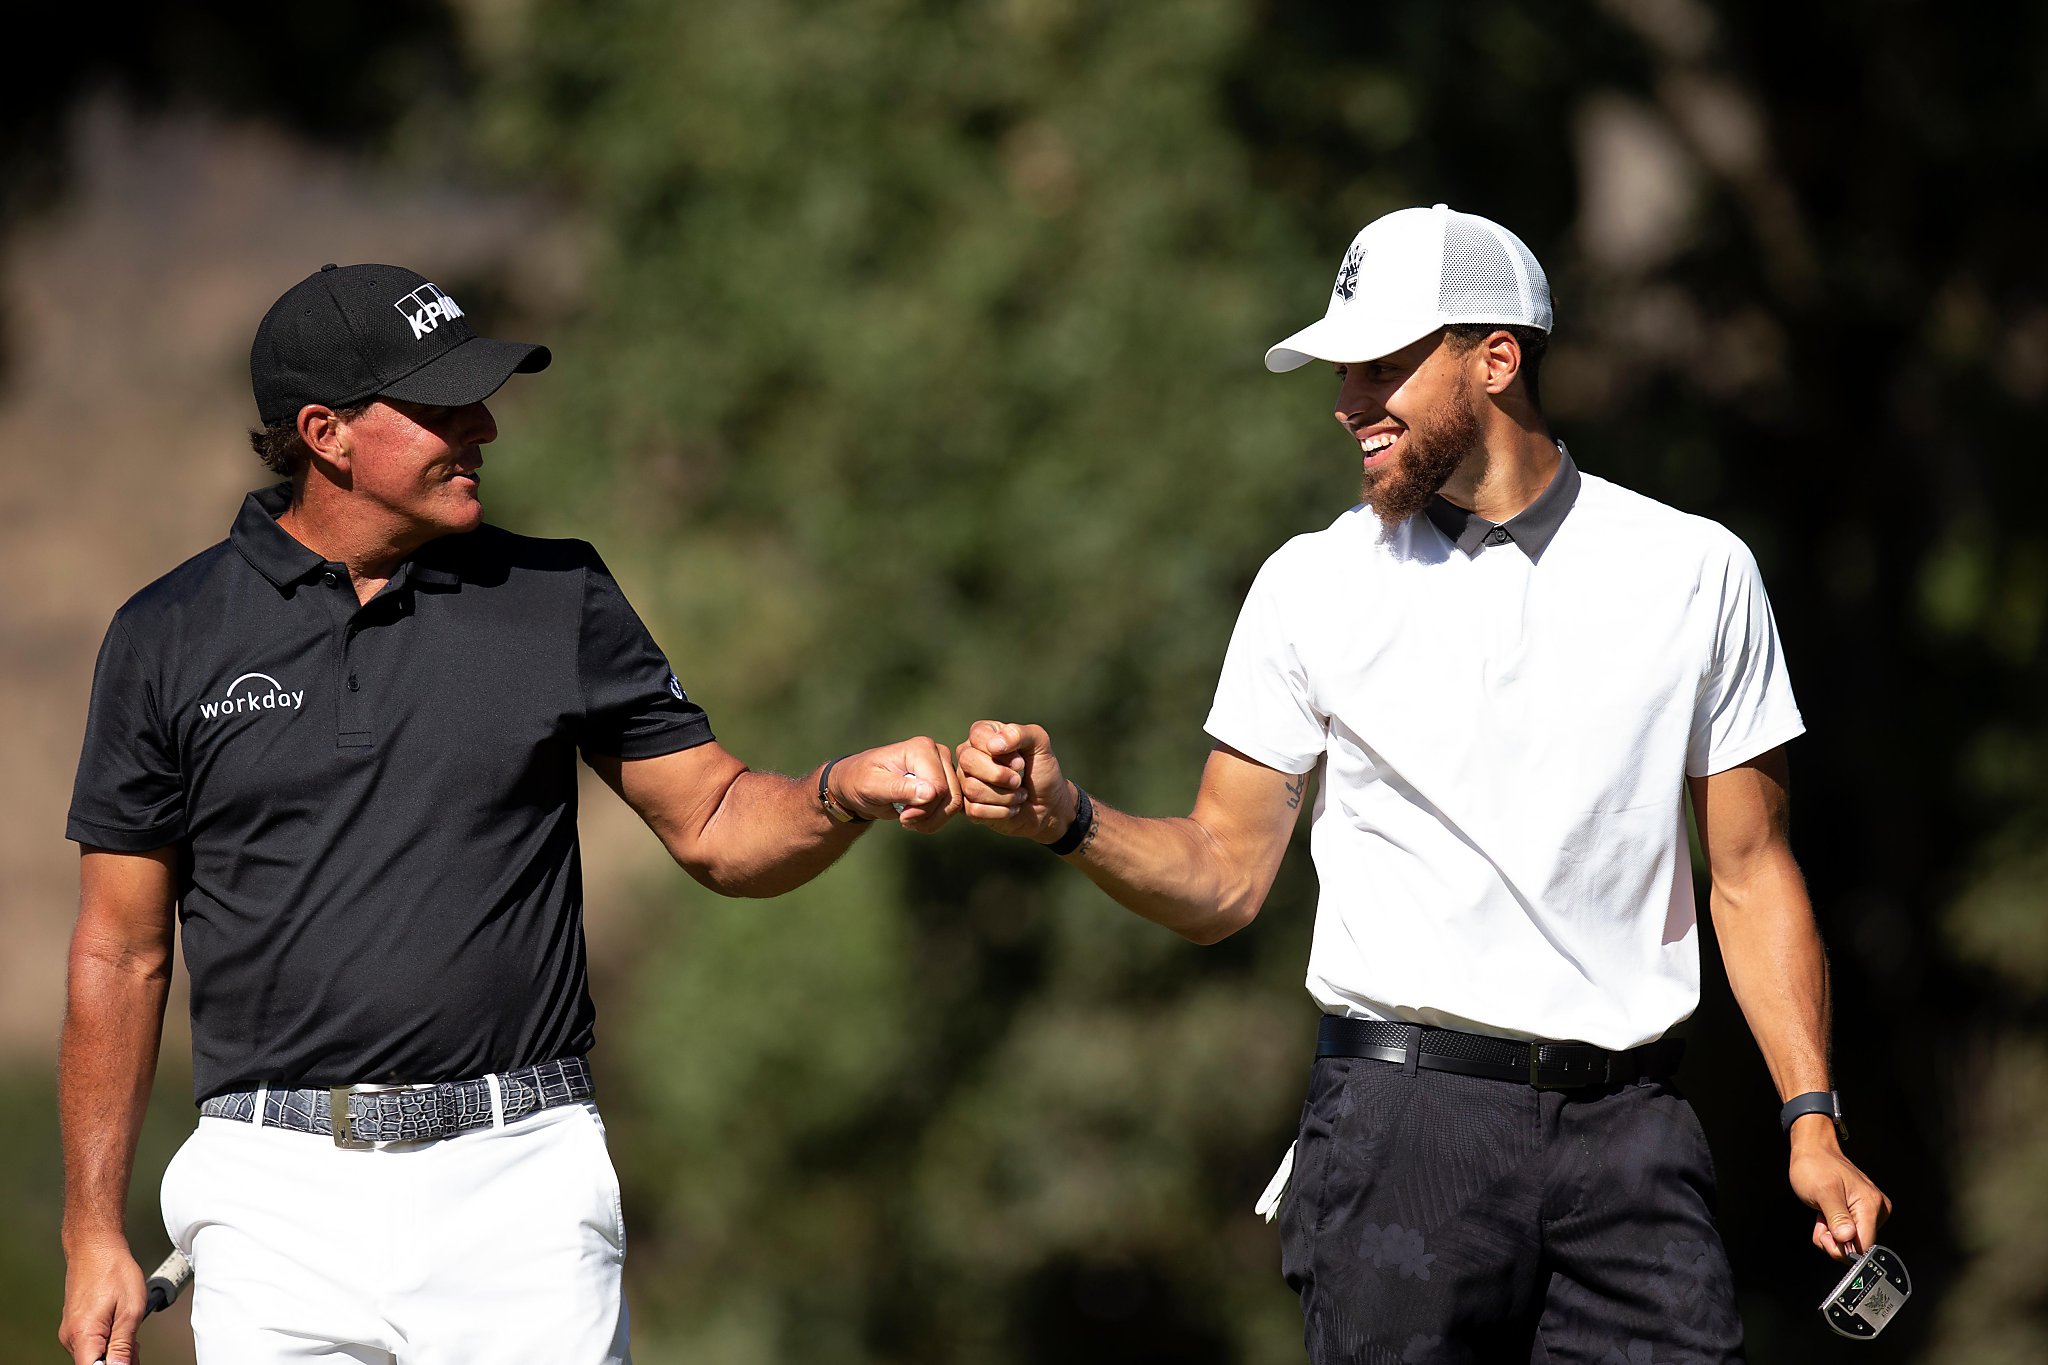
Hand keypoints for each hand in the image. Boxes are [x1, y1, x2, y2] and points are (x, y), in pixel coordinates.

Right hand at [59, 1237, 145, 1364]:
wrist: (96, 1248)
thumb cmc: (114, 1271)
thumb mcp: (130, 1310)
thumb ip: (124, 1345)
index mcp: (83, 1335)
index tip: (128, 1360)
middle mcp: (71, 1337)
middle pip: (94, 1364)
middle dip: (119, 1361)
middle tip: (136, 1346)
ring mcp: (71, 1332)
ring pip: (94, 1355)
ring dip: (115, 1351)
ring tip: (130, 1332)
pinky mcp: (75, 1327)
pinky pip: (91, 1344)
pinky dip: (108, 1342)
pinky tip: (120, 1328)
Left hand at [829, 736, 961, 831]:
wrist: (857, 784)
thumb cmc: (860, 781)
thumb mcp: (872, 786)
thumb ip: (900, 788)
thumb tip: (931, 792)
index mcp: (921, 748)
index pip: (938, 787)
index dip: (923, 809)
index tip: (901, 817)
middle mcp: (938, 753)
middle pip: (951, 796)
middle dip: (928, 816)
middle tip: (904, 820)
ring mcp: (944, 767)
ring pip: (954, 804)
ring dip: (931, 820)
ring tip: (908, 819)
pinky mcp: (945, 781)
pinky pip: (952, 806)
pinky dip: (936, 819)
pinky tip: (917, 818)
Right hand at [955, 720, 1076, 841]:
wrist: (1049, 806)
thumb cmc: (1042, 771)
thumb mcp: (1040, 745)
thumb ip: (1019, 733)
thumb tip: (993, 745)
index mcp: (983, 735)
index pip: (977, 736)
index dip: (1002, 752)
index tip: (1020, 762)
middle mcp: (969, 755)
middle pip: (967, 761)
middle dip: (999, 775)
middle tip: (1018, 780)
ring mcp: (965, 781)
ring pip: (971, 788)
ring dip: (1005, 796)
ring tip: (1019, 794)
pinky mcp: (968, 807)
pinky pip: (974, 810)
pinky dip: (1001, 811)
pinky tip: (1011, 808)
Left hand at [1788, 1119, 1891, 1259]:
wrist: (1813, 1149)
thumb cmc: (1816, 1165)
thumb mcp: (1822, 1192)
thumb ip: (1836, 1218)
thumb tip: (1847, 1240)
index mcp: (1871, 1205)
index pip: (1865, 1245)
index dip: (1843, 1248)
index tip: (1826, 1234)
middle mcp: (1876, 1209)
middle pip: (1857, 1245)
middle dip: (1834, 1239)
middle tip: (1821, 1220)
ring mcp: (1870, 1210)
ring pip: (1850, 1240)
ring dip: (1831, 1233)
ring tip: (1822, 1212)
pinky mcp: (1861, 1211)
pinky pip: (1848, 1231)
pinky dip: (1833, 1227)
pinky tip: (1826, 1214)